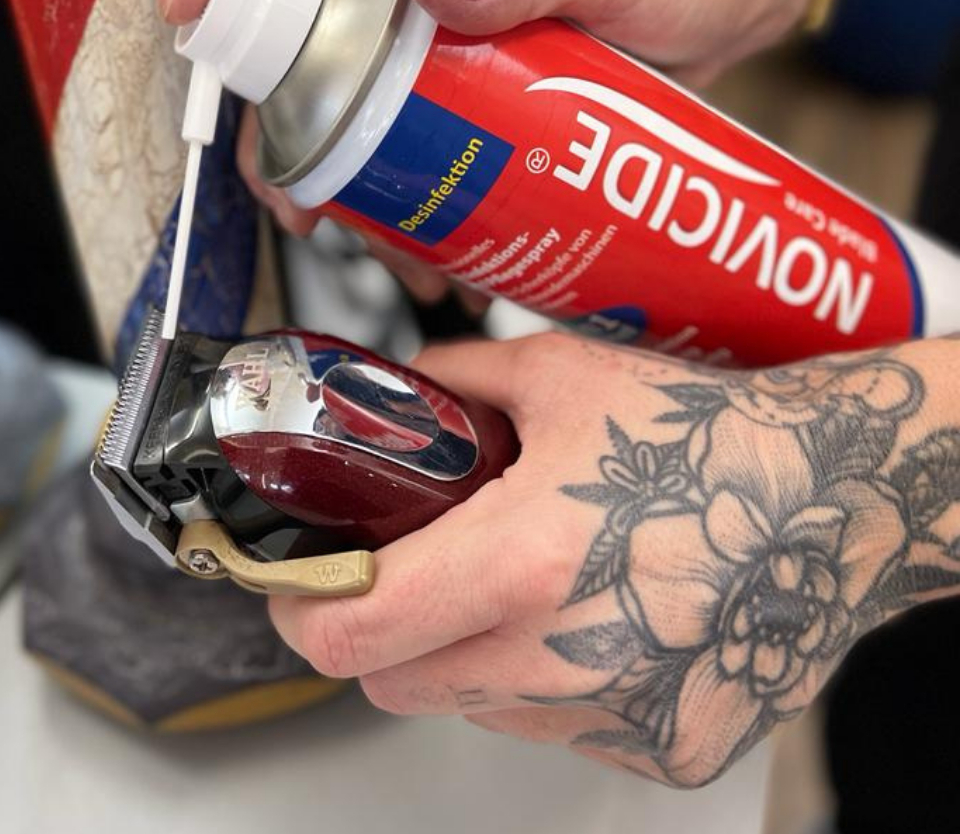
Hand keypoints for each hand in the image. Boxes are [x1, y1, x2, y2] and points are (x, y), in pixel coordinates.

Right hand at [162, 0, 820, 298]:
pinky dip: (394, 208)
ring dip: (331, 181)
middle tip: (295, 186)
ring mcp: (427, 48)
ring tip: (367, 238)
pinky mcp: (452, 102)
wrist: (720, 8)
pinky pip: (394, 152)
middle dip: (271, 113)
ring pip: (334, 108)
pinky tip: (426, 251)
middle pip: (290, 31)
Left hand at [267, 333, 958, 786]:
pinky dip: (544, 680)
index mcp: (526, 560)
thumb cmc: (710, 438)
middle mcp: (565, 657)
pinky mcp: (661, 747)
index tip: (295, 587)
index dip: (303, 610)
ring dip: (469, 653)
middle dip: (385, 627)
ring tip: (526, 580)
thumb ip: (455, 383)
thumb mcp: (562, 380)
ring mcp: (615, 717)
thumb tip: (395, 391)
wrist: (832, 499)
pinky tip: (593, 614)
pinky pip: (554, 726)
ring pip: (475, 707)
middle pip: (397, 681)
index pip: (357, 629)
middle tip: (414, 570)